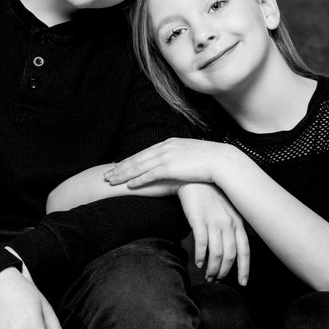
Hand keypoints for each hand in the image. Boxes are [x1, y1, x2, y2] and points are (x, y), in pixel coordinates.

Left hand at [104, 138, 227, 188]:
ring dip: (123, 174)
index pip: (144, 153)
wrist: (222, 161)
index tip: (118, 166)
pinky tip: (129, 185)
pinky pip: (149, 174)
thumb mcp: (192, 156)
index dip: (130, 160)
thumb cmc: (211, 161)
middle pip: (137, 158)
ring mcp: (167, 156)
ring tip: (111, 181)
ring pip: (139, 166)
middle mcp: (165, 147)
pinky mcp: (170, 167)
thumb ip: (180, 159)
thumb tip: (176, 166)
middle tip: (106, 175)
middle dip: (120, 167)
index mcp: (169, 143)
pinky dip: (137, 180)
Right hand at [178, 183, 249, 284]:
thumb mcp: (229, 210)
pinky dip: (201, 257)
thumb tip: (236, 249)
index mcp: (238, 222)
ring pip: (216, 253)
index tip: (243, 283)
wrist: (195, 179)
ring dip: (213, 268)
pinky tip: (199, 263)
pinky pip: (201, 244)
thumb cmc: (212, 197)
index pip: (245, 251)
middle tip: (218, 280)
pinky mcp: (198, 220)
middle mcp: (228, 223)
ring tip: (208, 275)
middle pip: (230, 255)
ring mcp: (213, 222)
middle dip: (224, 272)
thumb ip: (234, 227)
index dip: (244, 269)